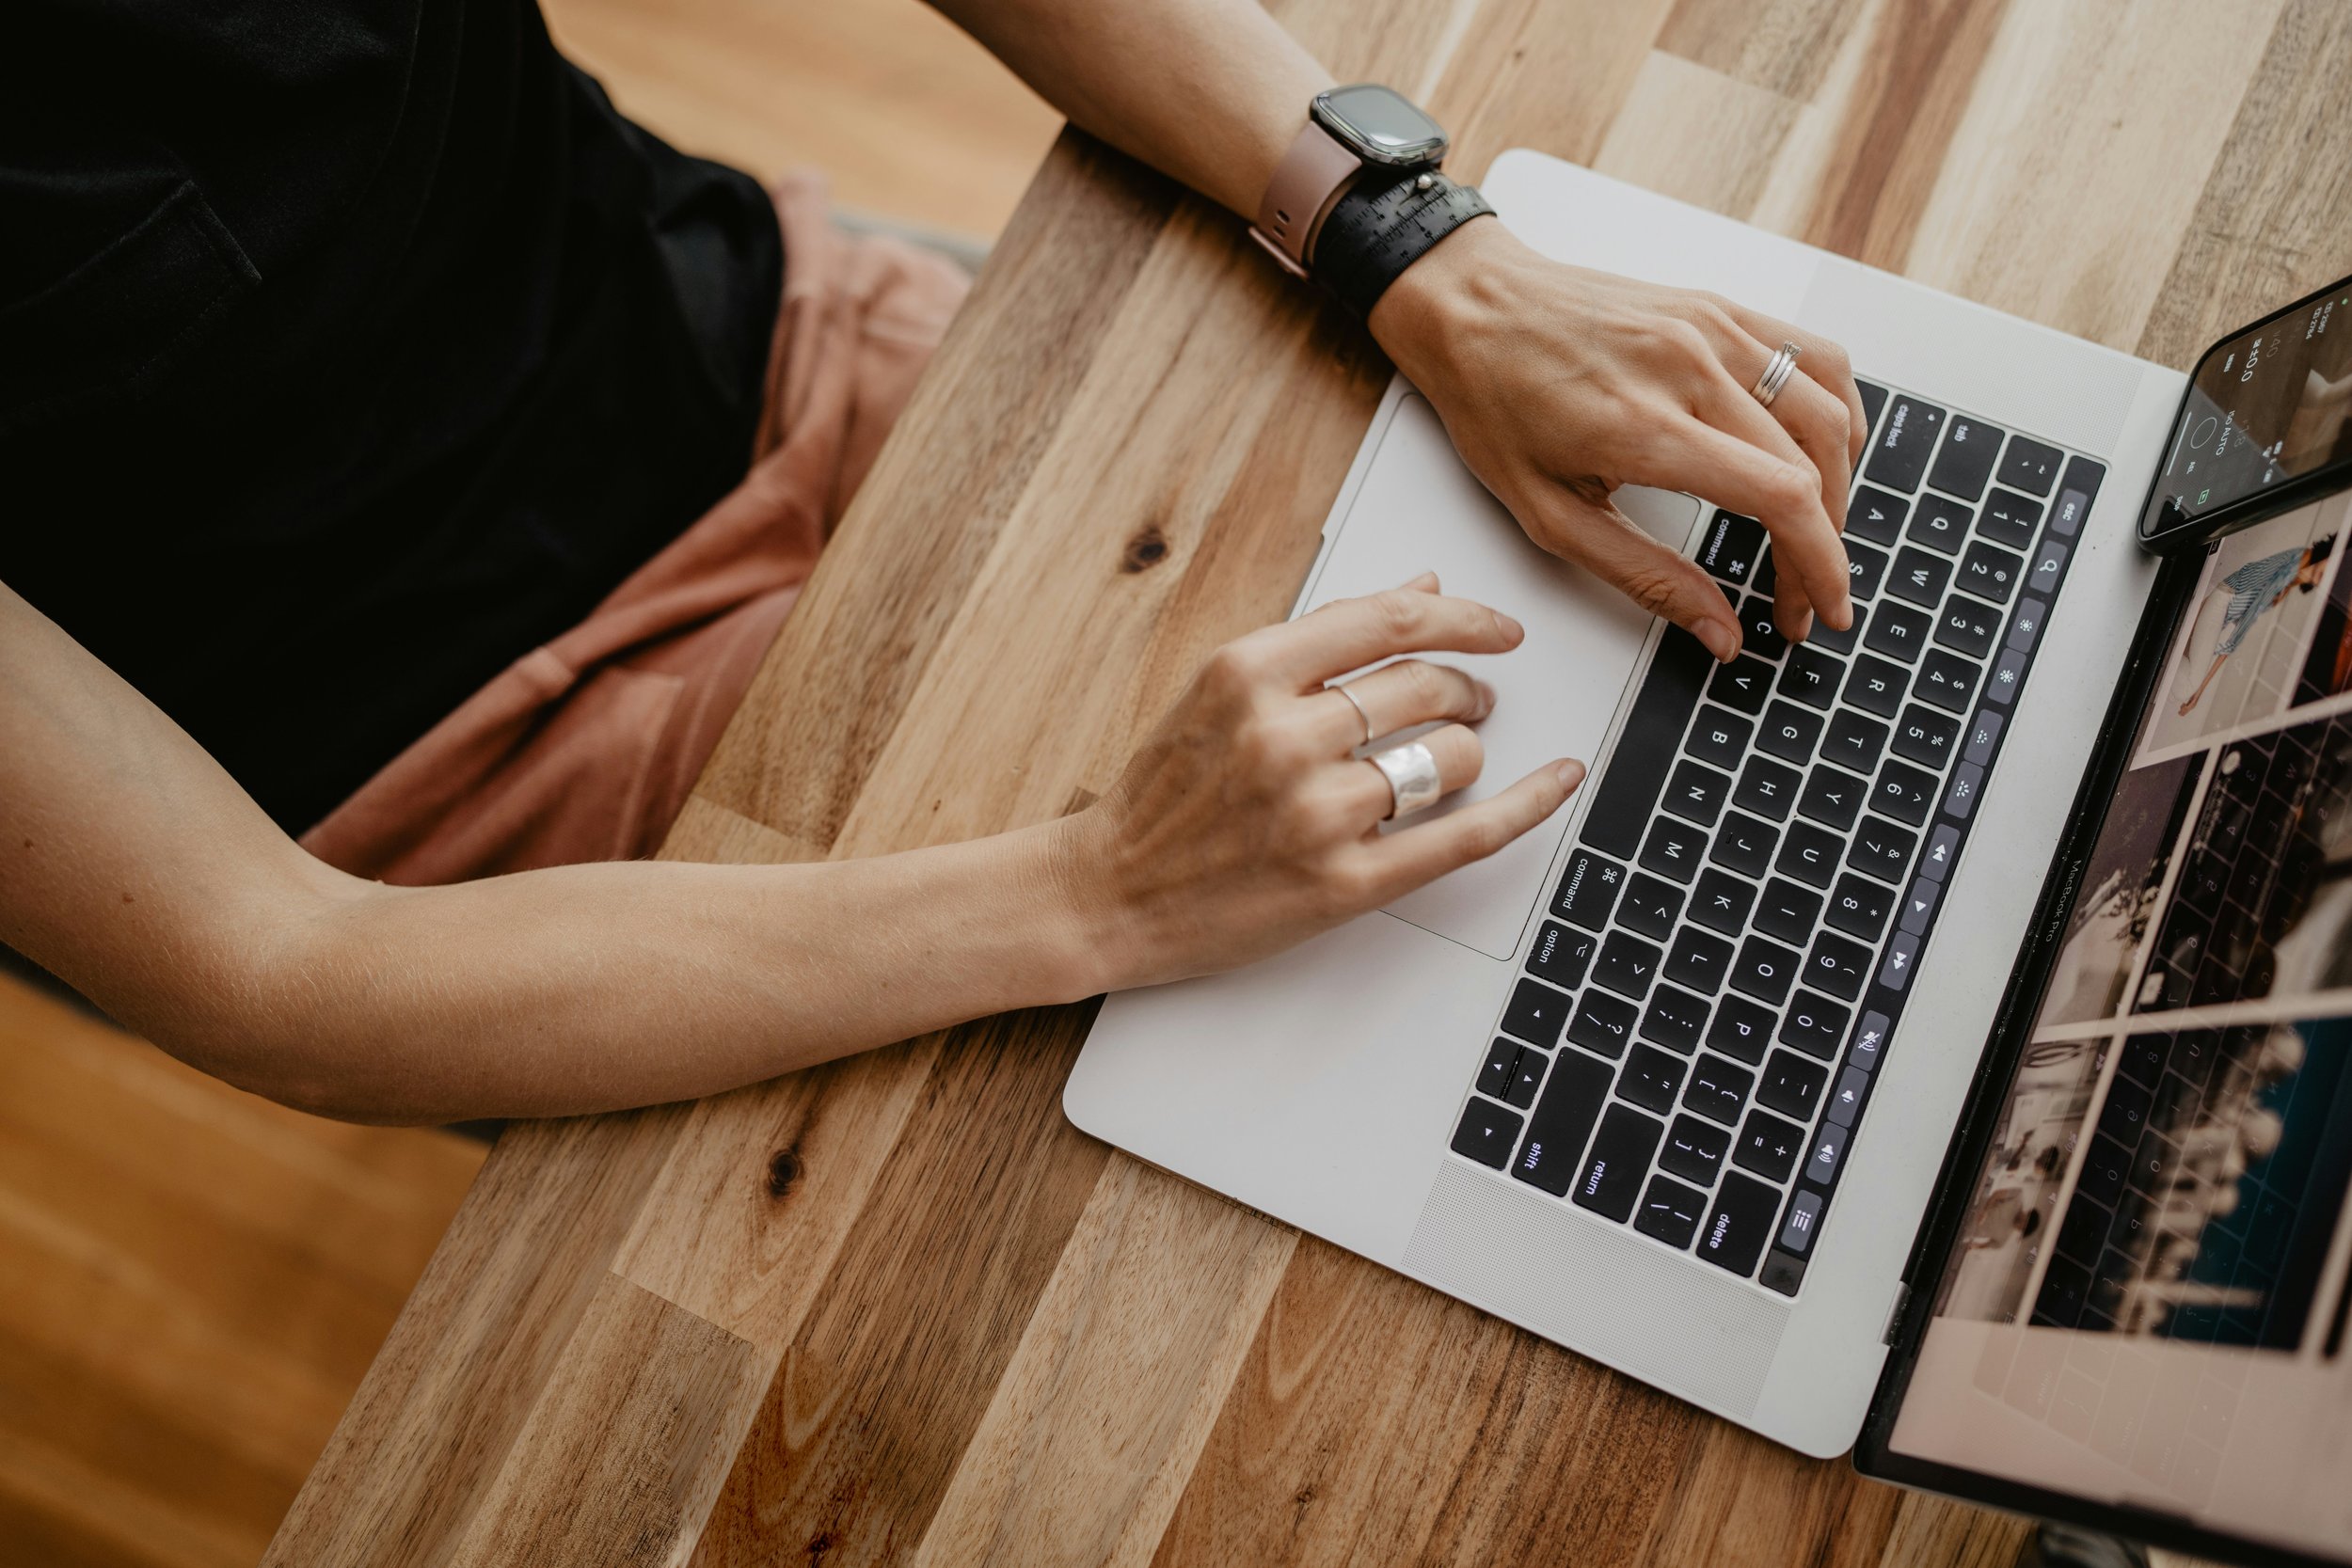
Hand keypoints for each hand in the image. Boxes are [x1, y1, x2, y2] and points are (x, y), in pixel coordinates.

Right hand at [1057, 575, 1584, 989]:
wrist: (1108, 894)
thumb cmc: (1162, 795)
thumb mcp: (1220, 690)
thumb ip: (1320, 638)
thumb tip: (1422, 590)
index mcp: (1248, 673)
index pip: (1389, 620)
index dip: (1463, 616)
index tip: (1497, 626)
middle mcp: (1284, 737)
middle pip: (1426, 685)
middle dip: (1467, 686)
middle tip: (1473, 698)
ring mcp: (1316, 814)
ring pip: (1449, 758)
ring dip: (1469, 751)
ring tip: (1454, 756)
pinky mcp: (1342, 884)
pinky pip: (1461, 837)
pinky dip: (1524, 807)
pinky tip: (1557, 782)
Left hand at [1369, 219, 1867, 658]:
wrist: (1471, 305)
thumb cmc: (1495, 402)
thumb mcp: (1548, 517)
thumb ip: (1643, 578)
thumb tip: (1718, 631)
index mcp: (1644, 426)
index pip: (1781, 498)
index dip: (1819, 566)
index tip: (1820, 612)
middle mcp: (1690, 368)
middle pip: (1813, 465)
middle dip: (1824, 547)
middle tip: (1800, 597)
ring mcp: (1712, 328)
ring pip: (1830, 409)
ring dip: (1842, 484)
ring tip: (1815, 535)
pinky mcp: (1719, 307)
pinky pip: (1815, 355)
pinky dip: (1837, 412)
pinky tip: (1821, 454)